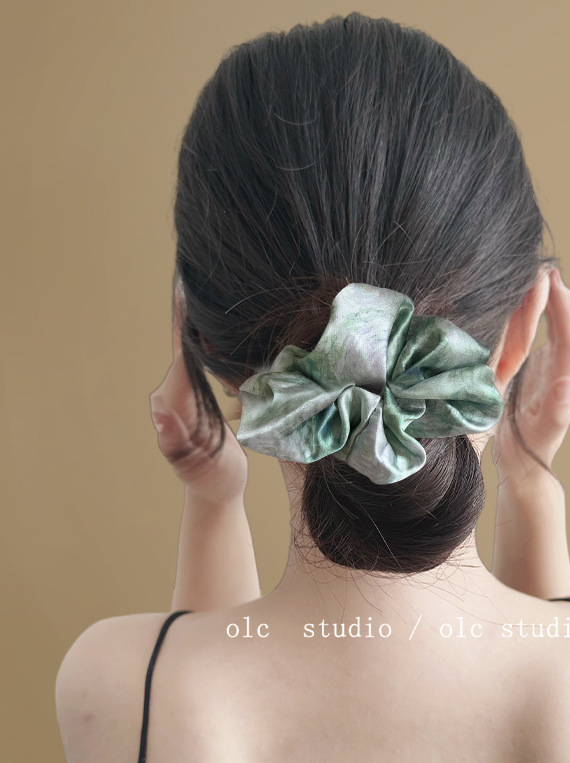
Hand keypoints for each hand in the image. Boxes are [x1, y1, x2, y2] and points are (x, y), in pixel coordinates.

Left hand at [148, 282, 247, 503]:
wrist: (218, 493)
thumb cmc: (210, 482)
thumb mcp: (195, 466)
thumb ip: (174, 441)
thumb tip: (157, 412)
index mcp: (175, 401)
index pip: (181, 352)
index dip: (184, 321)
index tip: (184, 287)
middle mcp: (175, 392)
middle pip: (184, 342)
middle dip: (189, 309)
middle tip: (196, 269)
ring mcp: (186, 393)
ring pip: (193, 349)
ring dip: (198, 320)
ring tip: (203, 286)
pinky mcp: (199, 396)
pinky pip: (203, 360)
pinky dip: (207, 338)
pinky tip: (214, 323)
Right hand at [492, 267, 569, 480]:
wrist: (526, 465)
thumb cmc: (530, 450)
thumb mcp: (541, 431)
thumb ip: (558, 408)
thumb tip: (569, 383)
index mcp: (567, 380)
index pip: (568, 334)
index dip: (561, 306)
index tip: (549, 279)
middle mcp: (566, 370)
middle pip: (569, 326)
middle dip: (562, 296)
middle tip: (548, 267)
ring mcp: (555, 369)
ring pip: (563, 328)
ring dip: (559, 302)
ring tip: (553, 275)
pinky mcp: (543, 371)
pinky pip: (552, 337)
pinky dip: (555, 317)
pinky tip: (553, 305)